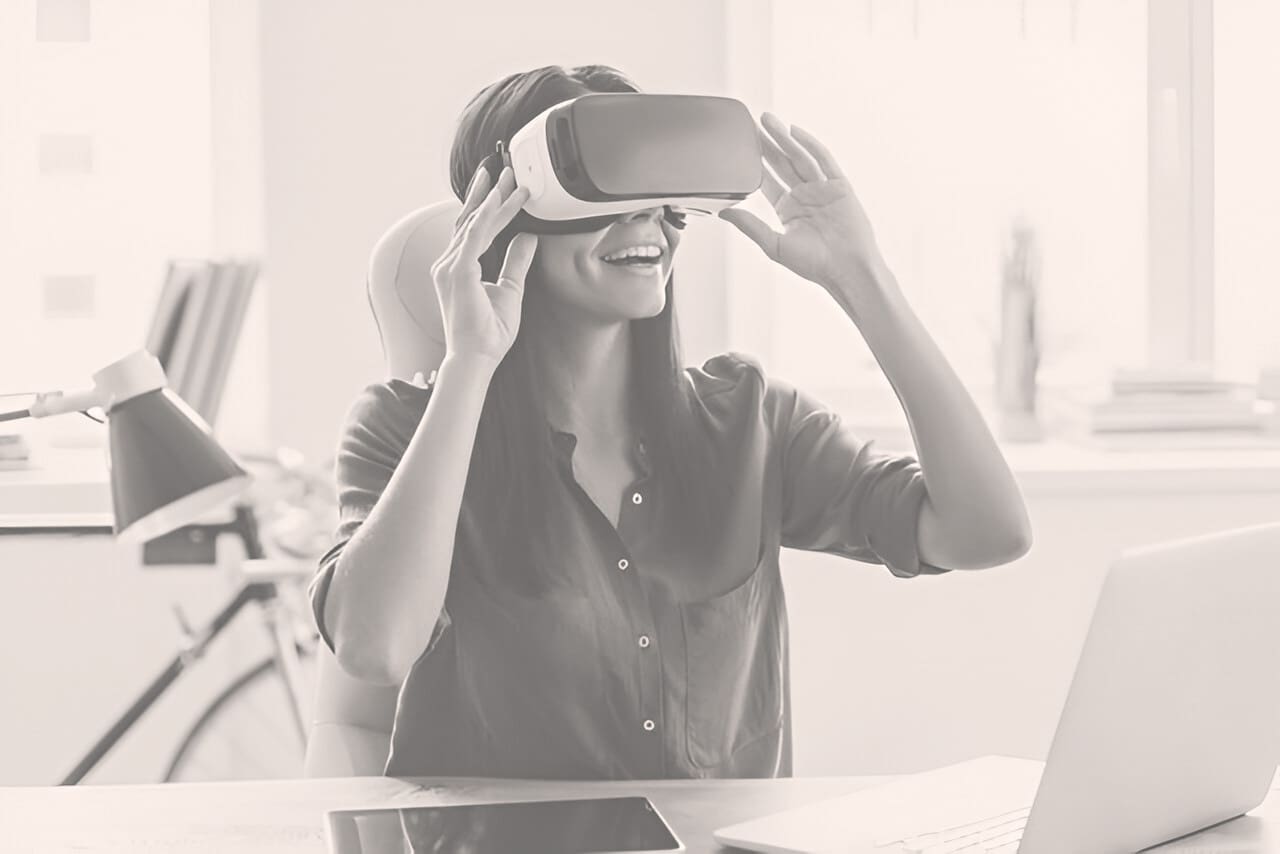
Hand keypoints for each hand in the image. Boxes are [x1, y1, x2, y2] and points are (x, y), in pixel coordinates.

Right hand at [431, 164, 536, 365]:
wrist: (476, 357)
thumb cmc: (488, 333)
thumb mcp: (510, 290)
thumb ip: (516, 262)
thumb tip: (529, 238)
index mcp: (456, 268)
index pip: (472, 229)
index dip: (487, 206)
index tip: (502, 186)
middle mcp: (447, 263)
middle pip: (468, 219)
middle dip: (487, 193)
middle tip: (504, 169)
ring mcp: (449, 267)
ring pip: (474, 223)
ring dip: (493, 199)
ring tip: (511, 179)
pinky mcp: (457, 272)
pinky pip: (475, 236)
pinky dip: (489, 216)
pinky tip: (502, 201)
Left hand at [719, 112, 883, 293]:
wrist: (847, 270)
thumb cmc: (814, 265)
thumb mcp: (774, 245)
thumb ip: (750, 226)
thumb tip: (724, 212)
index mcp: (788, 210)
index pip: (767, 180)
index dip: (754, 163)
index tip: (741, 146)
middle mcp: (804, 196)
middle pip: (782, 163)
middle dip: (767, 143)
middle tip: (752, 123)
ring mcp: (822, 189)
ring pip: (800, 157)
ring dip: (784, 138)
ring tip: (768, 120)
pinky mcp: (839, 186)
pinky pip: (824, 161)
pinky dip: (810, 145)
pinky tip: (795, 132)